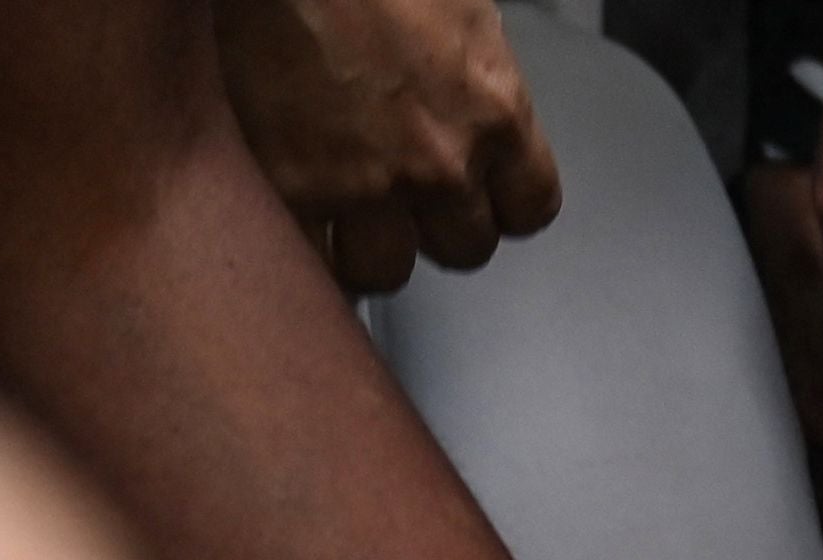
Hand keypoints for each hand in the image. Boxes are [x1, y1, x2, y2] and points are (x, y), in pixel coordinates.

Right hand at [215, 0, 565, 295]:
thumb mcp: (454, 7)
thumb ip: (471, 73)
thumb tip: (463, 95)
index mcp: (493, 110)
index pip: (530, 206)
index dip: (499, 202)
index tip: (479, 193)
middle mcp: (440, 163)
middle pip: (463, 248)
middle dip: (435, 225)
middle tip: (401, 193)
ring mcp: (365, 186)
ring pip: (386, 271)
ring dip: (367, 245)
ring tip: (340, 205)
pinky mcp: (292, 191)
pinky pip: (313, 259)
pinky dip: (305, 243)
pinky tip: (293, 207)